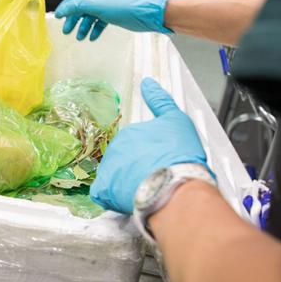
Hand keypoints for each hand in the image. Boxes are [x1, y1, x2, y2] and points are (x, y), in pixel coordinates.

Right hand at [55, 0, 175, 40]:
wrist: (146, 13)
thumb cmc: (122, 6)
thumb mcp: (95, 5)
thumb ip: (76, 6)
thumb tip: (61, 10)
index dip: (65, 7)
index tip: (57, 17)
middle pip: (81, 7)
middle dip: (73, 19)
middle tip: (66, 31)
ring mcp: (108, 5)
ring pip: (91, 16)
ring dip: (84, 26)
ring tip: (79, 38)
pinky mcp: (115, 15)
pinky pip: (100, 21)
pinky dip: (95, 29)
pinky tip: (92, 37)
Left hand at [91, 78, 211, 213]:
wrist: (174, 184)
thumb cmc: (178, 155)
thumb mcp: (176, 120)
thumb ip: (160, 100)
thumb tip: (147, 83)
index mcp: (130, 133)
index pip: (134, 144)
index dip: (148, 155)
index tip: (158, 163)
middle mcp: (116, 148)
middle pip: (124, 160)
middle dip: (137, 169)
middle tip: (155, 177)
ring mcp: (108, 168)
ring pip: (114, 176)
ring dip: (127, 183)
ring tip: (147, 189)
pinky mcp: (104, 189)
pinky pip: (102, 193)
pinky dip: (112, 197)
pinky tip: (127, 198)